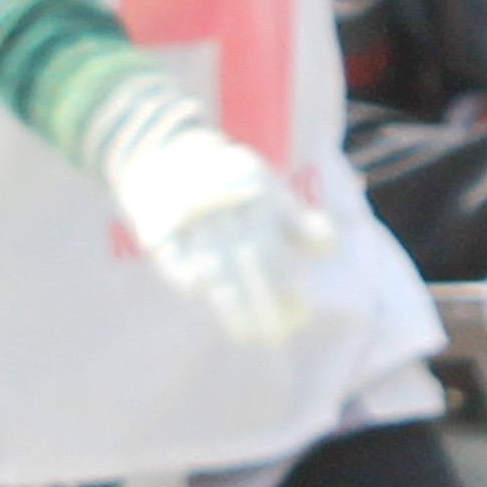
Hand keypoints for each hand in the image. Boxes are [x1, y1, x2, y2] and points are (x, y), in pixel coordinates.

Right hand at [107, 117, 333, 347]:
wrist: (169, 151)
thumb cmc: (232, 183)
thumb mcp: (269, 192)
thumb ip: (299, 223)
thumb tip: (325, 249)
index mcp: (256, 197)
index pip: (274, 250)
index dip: (287, 284)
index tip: (301, 314)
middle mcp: (227, 207)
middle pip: (248, 261)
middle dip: (263, 302)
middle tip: (276, 336)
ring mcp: (192, 216)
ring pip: (214, 263)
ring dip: (230, 302)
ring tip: (247, 333)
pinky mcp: (161, 225)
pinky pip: (173, 253)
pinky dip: (184, 272)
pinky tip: (199, 292)